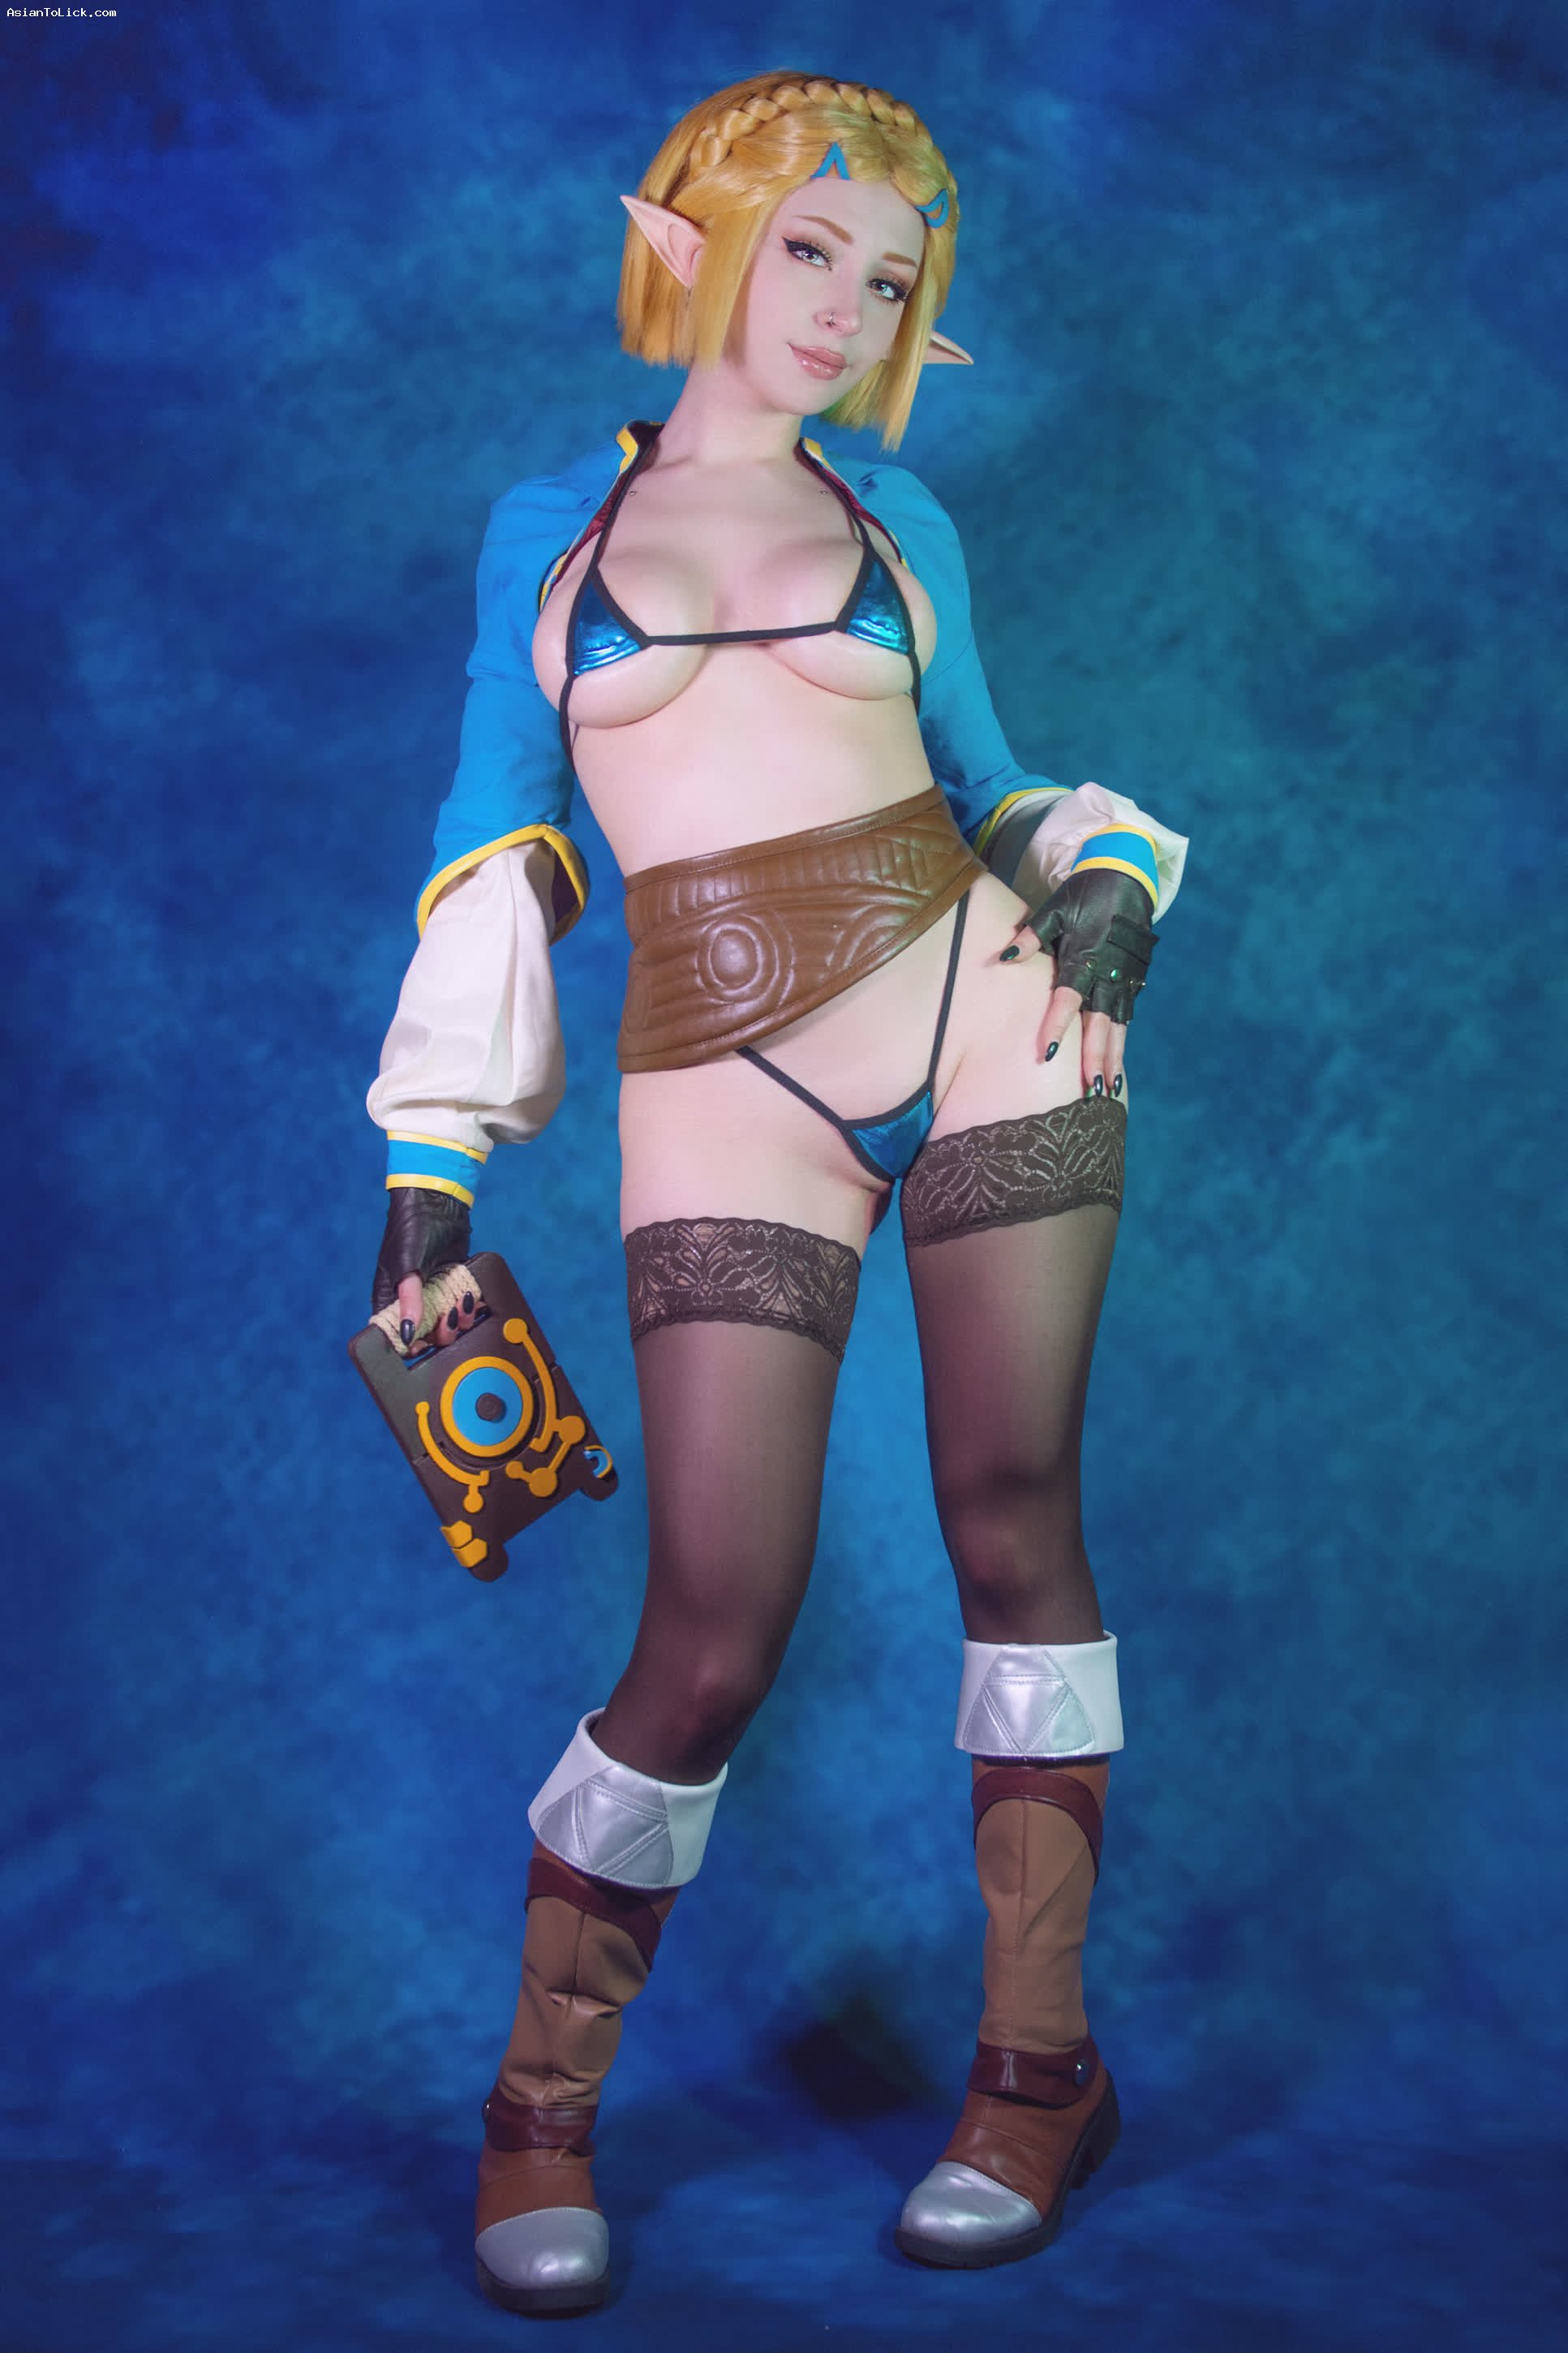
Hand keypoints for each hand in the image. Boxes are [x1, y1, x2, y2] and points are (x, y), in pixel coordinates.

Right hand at [371, 1186, 485, 1350]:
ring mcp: (434, 1289)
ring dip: (458, 1319)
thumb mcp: (408, 1268)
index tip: (423, 1346)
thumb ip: (409, 1301)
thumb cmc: (410, 1230)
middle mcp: (411, 1296)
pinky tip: (475, 1300)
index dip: (409, 1344)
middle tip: (450, 1322)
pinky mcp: (453, 1280)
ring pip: (447, 1319)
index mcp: (390, 1296)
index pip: (395, 1332)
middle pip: (426, 1331)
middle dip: (440, 1332)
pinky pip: (461, 1302)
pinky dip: (469, 1305)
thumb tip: (407, 1334)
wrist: (437, 1201)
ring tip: (464, 1307)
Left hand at [1000, 868, 1157, 1096]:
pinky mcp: (1134, 980)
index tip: (1049, 1055)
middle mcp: (1108, 973)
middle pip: (1101, 1022)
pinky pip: (1126, 1018)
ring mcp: (1125, 978)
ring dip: (1113, 1059)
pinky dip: (1122, 1045)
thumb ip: (1031, 936)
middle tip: (1091, 1088)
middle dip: (1097, 1057)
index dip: (1058, 1025)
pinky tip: (1117, 1069)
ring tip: (1108, 1090)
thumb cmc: (1084, 894)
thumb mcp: (1055, 909)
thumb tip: (1003, 958)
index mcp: (1085, 956)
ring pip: (1118, 1026)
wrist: (1127, 877)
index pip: (1069, 997)